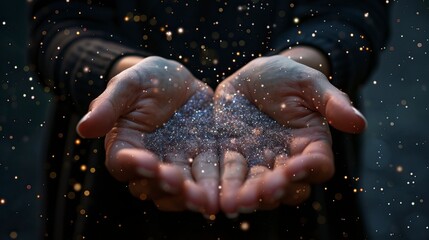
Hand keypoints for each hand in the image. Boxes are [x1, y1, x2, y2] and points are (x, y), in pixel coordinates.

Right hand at [76, 56, 218, 213]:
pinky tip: (221, 195)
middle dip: (165, 184)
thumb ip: (109, 105)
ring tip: (202, 200)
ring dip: (190, 196)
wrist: (178, 80)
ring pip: (180, 187)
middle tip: (176, 182)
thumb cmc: (146, 79)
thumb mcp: (128, 84)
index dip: (132, 164)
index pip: (122, 162)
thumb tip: (84, 128)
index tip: (147, 161)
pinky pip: (206, 176)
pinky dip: (212, 187)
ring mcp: (177, 162)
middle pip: (152, 183)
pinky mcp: (202, 158)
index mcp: (126, 144)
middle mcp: (150, 160)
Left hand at [215, 55, 365, 215]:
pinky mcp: (232, 157)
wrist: (251, 77)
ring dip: (247, 196)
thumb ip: (332, 101)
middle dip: (275, 189)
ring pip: (256, 186)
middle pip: (286, 185)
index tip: (296, 166)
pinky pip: (228, 174)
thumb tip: (359, 123)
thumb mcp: (308, 83)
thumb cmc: (286, 76)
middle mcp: (286, 160)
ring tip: (237, 202)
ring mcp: (258, 161)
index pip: (317, 164)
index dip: (309, 168)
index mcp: (310, 144)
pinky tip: (217, 195)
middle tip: (264, 190)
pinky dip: (224, 186)